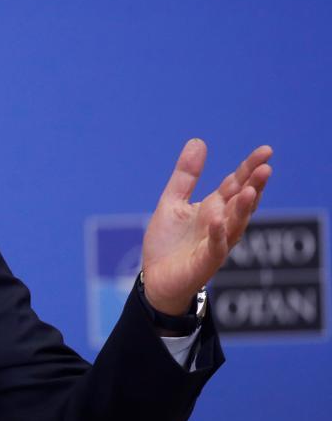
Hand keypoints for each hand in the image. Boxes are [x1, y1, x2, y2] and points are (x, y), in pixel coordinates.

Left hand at [141, 139, 272, 314]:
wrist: (154, 279)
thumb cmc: (168, 243)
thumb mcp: (172, 202)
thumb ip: (186, 176)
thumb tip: (199, 141)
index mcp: (214, 208)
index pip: (235, 184)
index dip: (249, 168)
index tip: (266, 151)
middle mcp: (221, 224)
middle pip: (241, 202)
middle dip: (254, 186)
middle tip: (266, 168)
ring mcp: (215, 244)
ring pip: (234, 224)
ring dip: (242, 208)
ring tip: (251, 190)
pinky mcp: (204, 263)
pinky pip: (214, 247)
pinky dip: (217, 234)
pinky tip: (218, 220)